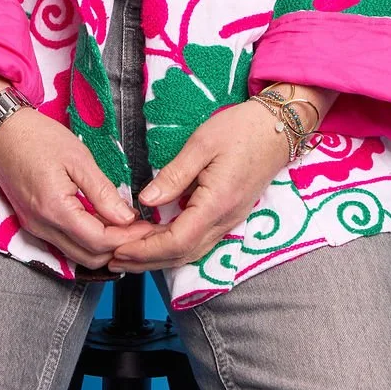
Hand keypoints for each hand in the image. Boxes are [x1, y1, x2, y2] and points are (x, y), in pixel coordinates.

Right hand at [0, 108, 159, 269]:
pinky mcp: (32, 222)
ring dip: (103, 247)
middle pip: (89, 257)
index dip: (127, 238)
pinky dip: (87, 240)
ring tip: (126, 227)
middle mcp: (42, 227)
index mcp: (54, 210)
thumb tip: (126, 217)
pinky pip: (64, 243)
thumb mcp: (77, 158)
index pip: (99, 241)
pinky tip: (102, 223)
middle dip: (119, 248)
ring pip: (77, 254)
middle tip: (142, 229)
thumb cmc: (38, 137)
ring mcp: (35, 227)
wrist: (1, 130)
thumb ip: (102, 192)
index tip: (147, 226)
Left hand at [108, 99, 293, 271]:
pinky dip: (174, 249)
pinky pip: (199, 243)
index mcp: (217, 203)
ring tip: (128, 255)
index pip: (177, 241)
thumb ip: (174, 174)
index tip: (118, 249)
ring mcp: (229, 222)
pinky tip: (156, 242)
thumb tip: (146, 200)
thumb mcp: (202, 143)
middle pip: (181, 255)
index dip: (145, 250)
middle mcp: (225, 220)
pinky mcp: (229, 217)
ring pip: (190, 253)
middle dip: (145, 261)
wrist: (277, 129)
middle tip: (113, 258)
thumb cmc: (241, 129)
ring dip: (158, 258)